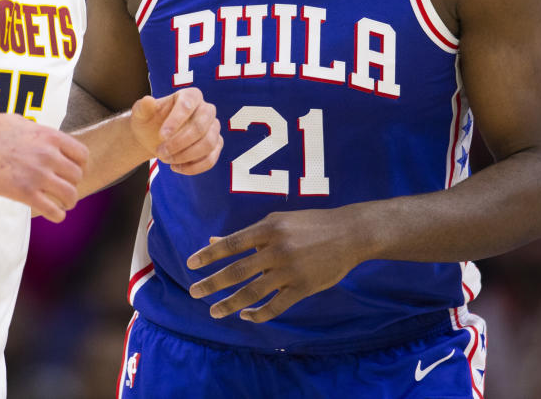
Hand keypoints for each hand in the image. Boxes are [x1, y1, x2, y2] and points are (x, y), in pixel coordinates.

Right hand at [0, 113, 87, 222]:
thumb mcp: (19, 121)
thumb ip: (36, 131)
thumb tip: (42, 136)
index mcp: (49, 136)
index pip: (82, 154)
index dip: (80, 165)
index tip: (74, 170)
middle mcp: (48, 155)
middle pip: (77, 175)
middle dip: (73, 183)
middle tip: (65, 188)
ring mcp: (38, 175)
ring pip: (70, 194)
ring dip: (69, 201)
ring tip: (64, 204)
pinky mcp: (24, 193)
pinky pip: (53, 210)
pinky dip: (58, 215)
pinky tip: (55, 214)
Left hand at [128, 88, 221, 173]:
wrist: (153, 138)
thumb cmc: (149, 121)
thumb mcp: (141, 114)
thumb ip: (143, 107)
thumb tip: (148, 100)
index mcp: (190, 96)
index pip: (187, 105)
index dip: (176, 121)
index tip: (161, 136)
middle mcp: (206, 110)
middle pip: (200, 127)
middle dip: (179, 143)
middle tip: (160, 152)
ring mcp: (213, 128)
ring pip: (208, 144)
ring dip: (185, 156)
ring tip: (166, 160)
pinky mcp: (215, 145)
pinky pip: (211, 159)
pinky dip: (193, 167)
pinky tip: (176, 168)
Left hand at [185, 208, 358, 321]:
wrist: (350, 233)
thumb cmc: (309, 224)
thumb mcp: (277, 223)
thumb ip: (248, 236)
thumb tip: (213, 241)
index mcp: (268, 229)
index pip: (231, 244)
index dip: (209, 255)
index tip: (190, 265)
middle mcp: (277, 250)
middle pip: (237, 271)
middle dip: (212, 283)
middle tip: (194, 292)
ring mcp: (290, 270)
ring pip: (253, 292)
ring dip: (230, 304)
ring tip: (214, 311)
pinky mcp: (303, 288)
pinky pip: (276, 307)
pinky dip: (258, 314)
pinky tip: (246, 316)